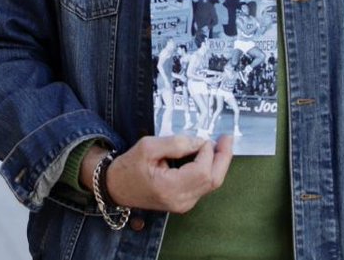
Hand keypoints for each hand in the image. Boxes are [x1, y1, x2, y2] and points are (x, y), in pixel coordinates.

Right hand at [83, 135, 231, 213]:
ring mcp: (183, 204)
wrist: (116, 187)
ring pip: (211, 184)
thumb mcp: (147, 147)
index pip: (202, 171)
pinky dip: (209, 170)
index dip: (207, 152)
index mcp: (170, 189)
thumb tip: (199, 142)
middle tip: (227, 138)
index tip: (201, 138)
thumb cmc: (128, 166)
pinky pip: (203, 186)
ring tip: (220, 145)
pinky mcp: (184, 202)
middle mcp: (181, 201)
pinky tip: (208, 156)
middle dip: (223, 158)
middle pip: (213, 180)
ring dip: (218, 163)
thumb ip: (175, 143)